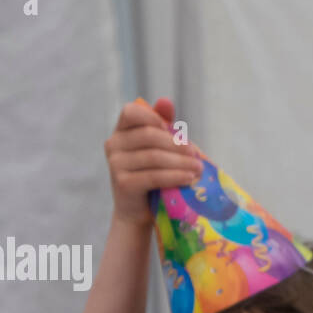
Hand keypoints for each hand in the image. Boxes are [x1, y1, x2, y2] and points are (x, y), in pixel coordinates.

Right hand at [103, 97, 202, 226]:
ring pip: (154, 157)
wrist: (138, 211)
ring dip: (181, 162)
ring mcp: (116, 164)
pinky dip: (175, 176)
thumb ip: (163, 126)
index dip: (153, 117)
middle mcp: (114, 144)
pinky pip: (154, 176)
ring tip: (199, 169)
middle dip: (177, 145)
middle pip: (149, 136)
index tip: (173, 130)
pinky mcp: (123, 183)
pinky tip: (189, 178)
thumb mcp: (159, 149)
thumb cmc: (152, 176)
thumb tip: (165, 100)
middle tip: (196, 155)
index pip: (131, 112)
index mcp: (121, 131)